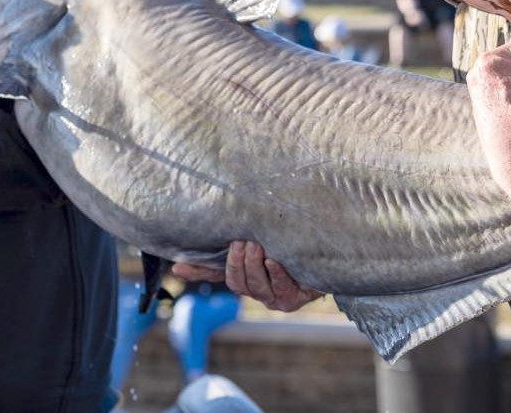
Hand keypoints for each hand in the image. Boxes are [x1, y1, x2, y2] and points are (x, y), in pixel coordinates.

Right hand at [171, 241, 323, 311]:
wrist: (331, 253)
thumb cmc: (293, 240)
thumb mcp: (267, 232)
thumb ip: (245, 229)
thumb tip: (223, 210)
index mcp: (245, 273)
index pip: (215, 274)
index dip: (196, 271)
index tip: (178, 267)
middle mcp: (256, 288)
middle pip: (236, 282)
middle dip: (236, 262)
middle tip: (241, 241)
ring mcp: (274, 297)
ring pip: (254, 287)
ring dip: (254, 265)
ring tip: (257, 245)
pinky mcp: (293, 300)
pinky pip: (281, 288)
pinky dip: (277, 273)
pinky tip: (275, 260)